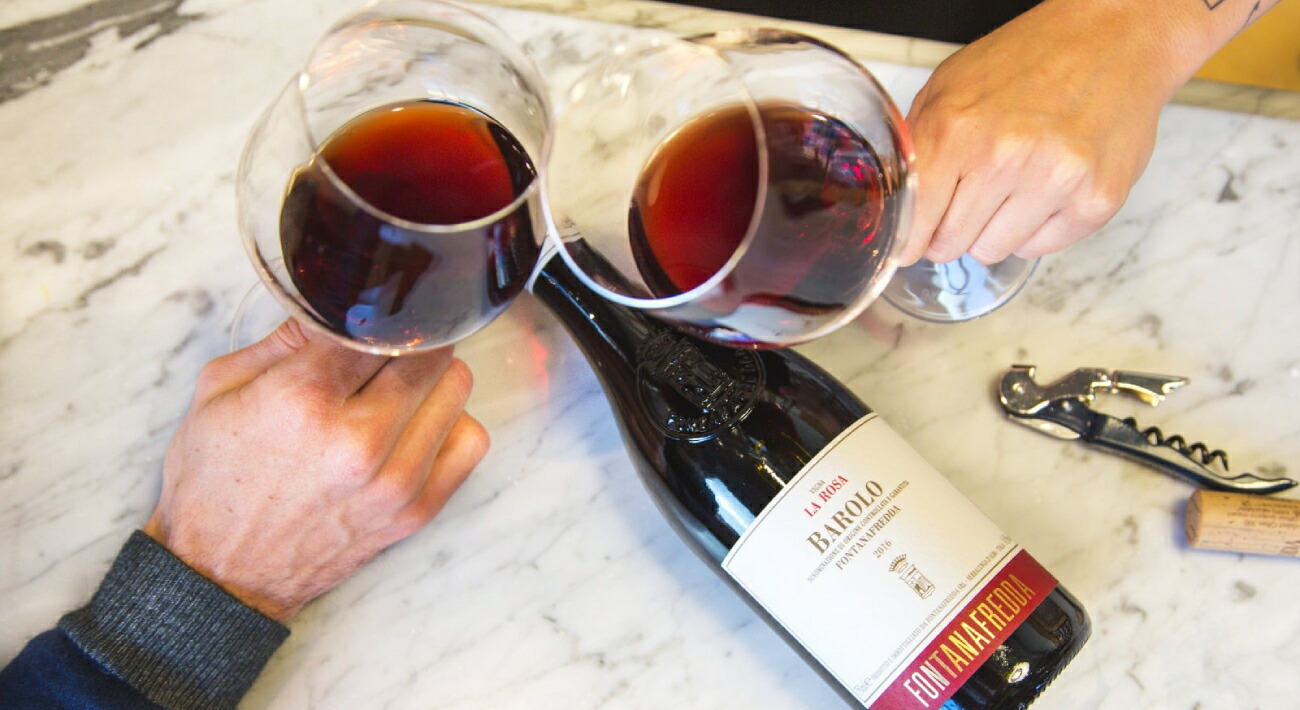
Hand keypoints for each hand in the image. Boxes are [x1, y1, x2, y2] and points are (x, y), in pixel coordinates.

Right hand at [143, 320, 488, 621]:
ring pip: (457, 388)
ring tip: (396, 387)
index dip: (370, 311)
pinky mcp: (416, 510)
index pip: (374, 324)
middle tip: (384, 346)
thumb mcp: (221, 388)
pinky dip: (451, 423)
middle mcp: (357, 440)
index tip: (365, 312)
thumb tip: (336, 303)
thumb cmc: (214, 482)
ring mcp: (394, 479)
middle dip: (406, 340)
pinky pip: (471, 440)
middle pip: (426, 351)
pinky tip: (416, 425)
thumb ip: (284, 337)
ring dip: (432, 377)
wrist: (220, 574)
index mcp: (303, 400)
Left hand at [901, 0, 1175, 265]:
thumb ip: (918, 147)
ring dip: (994, 229)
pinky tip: (1045, 187)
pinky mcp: (1096, 200)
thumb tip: (895, 206)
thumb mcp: (949, 87)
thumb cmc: (1028, 60)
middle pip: (950, 244)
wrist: (1111, 38)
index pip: (914, 221)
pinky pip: (1039, 249)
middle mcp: (1005, 157)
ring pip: (992, 252)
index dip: (910, 238)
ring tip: (1013, 184)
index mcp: (957, 129)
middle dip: (951, 228)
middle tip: (971, 196)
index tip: (913, 242)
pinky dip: (1036, 228)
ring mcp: (1055, 180)